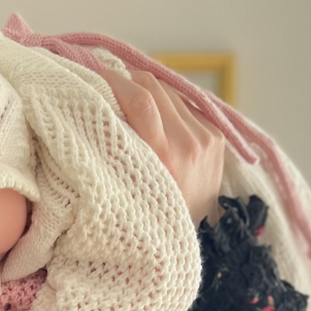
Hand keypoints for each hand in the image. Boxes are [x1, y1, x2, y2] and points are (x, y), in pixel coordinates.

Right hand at [99, 67, 225, 224]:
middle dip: (126, 79)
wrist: (200, 233)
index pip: (139, 100)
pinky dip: (165, 106)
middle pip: (153, 87)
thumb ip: (118, 152)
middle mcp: (189, 142)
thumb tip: (98, 108)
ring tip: (128, 97)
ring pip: (168, 92)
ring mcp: (206, 136)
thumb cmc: (155, 216)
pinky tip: (155, 116)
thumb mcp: (129, 190)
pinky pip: (184, 106)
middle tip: (106, 83)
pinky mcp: (216, 134)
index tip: (93, 77)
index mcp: (164, 158)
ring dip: (146, 90)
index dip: (114, 81)